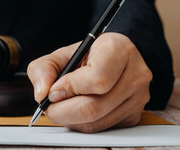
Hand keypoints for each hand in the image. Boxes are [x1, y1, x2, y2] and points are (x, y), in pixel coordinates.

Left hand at [27, 33, 151, 132]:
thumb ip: (44, 68)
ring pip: (95, 123)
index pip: (96, 79)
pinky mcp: (134, 116)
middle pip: (93, 107)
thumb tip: (42, 93)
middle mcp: (135, 75)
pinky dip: (83, 124)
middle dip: (62, 111)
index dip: (69, 88)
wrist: (115, 59)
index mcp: (119, 51)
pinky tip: (78, 110)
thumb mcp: (63, 53)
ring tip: (63, 105)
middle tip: (50, 105)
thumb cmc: (90, 55)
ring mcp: (137, 98)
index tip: (54, 89)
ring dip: (70, 119)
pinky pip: (102, 129)